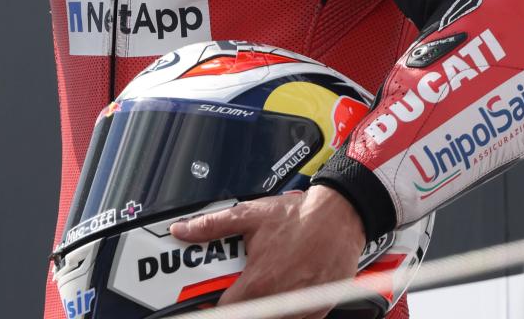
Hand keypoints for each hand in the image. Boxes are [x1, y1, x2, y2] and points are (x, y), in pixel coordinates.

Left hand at [168, 187, 365, 317]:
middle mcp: (279, 300)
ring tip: (267, 284)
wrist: (341, 216)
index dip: (216, 305)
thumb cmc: (299, 216)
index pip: (227, 311)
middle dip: (243, 304)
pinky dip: (287, 310)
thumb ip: (212, 226)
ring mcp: (300, 307)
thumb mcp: (250, 215)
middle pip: (250, 316)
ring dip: (265, 307)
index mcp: (258, 282)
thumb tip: (182, 230)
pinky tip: (287, 287)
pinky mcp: (319, 309)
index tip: (212, 299)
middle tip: (244, 286)